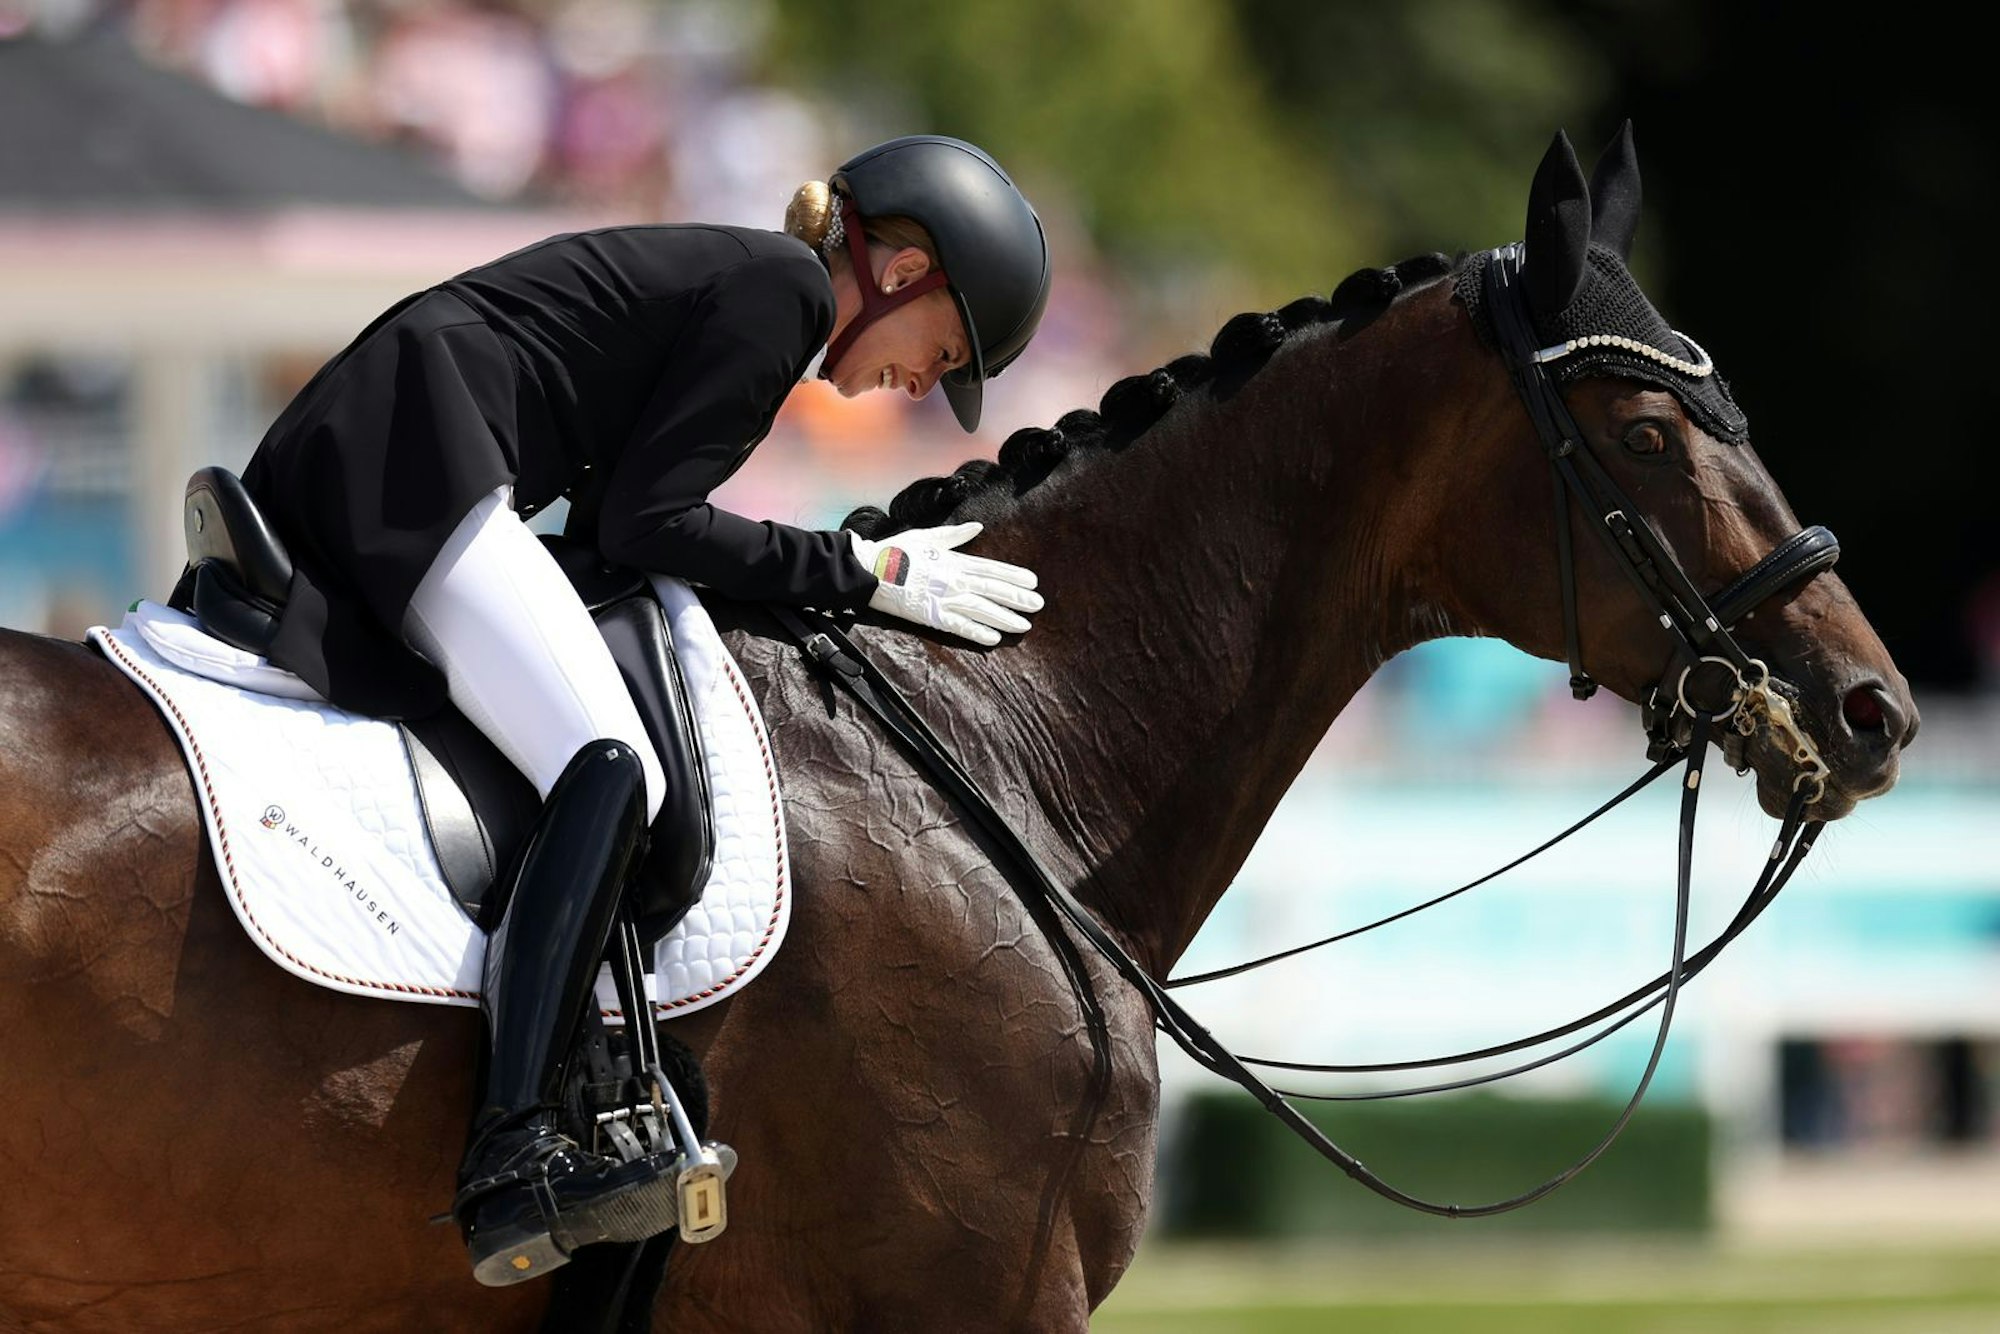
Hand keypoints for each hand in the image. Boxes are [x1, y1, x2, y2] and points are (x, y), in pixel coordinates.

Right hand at [849, 522, 1042, 646]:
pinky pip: (958, 626)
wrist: (870, 569)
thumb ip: (955, 536)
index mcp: (954, 560)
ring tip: (1024, 625)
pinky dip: (977, 632)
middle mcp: (954, 579)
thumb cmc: (896, 551)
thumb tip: (978, 527)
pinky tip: (994, 639)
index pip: (991, 569)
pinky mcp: (931, 616)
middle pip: (993, 590)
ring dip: (1005, 618)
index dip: (1013, 576)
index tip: (1033, 581)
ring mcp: (943, 598)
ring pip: (982, 609)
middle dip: (1017, 598)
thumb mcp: (927, 537)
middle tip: (1039, 605)